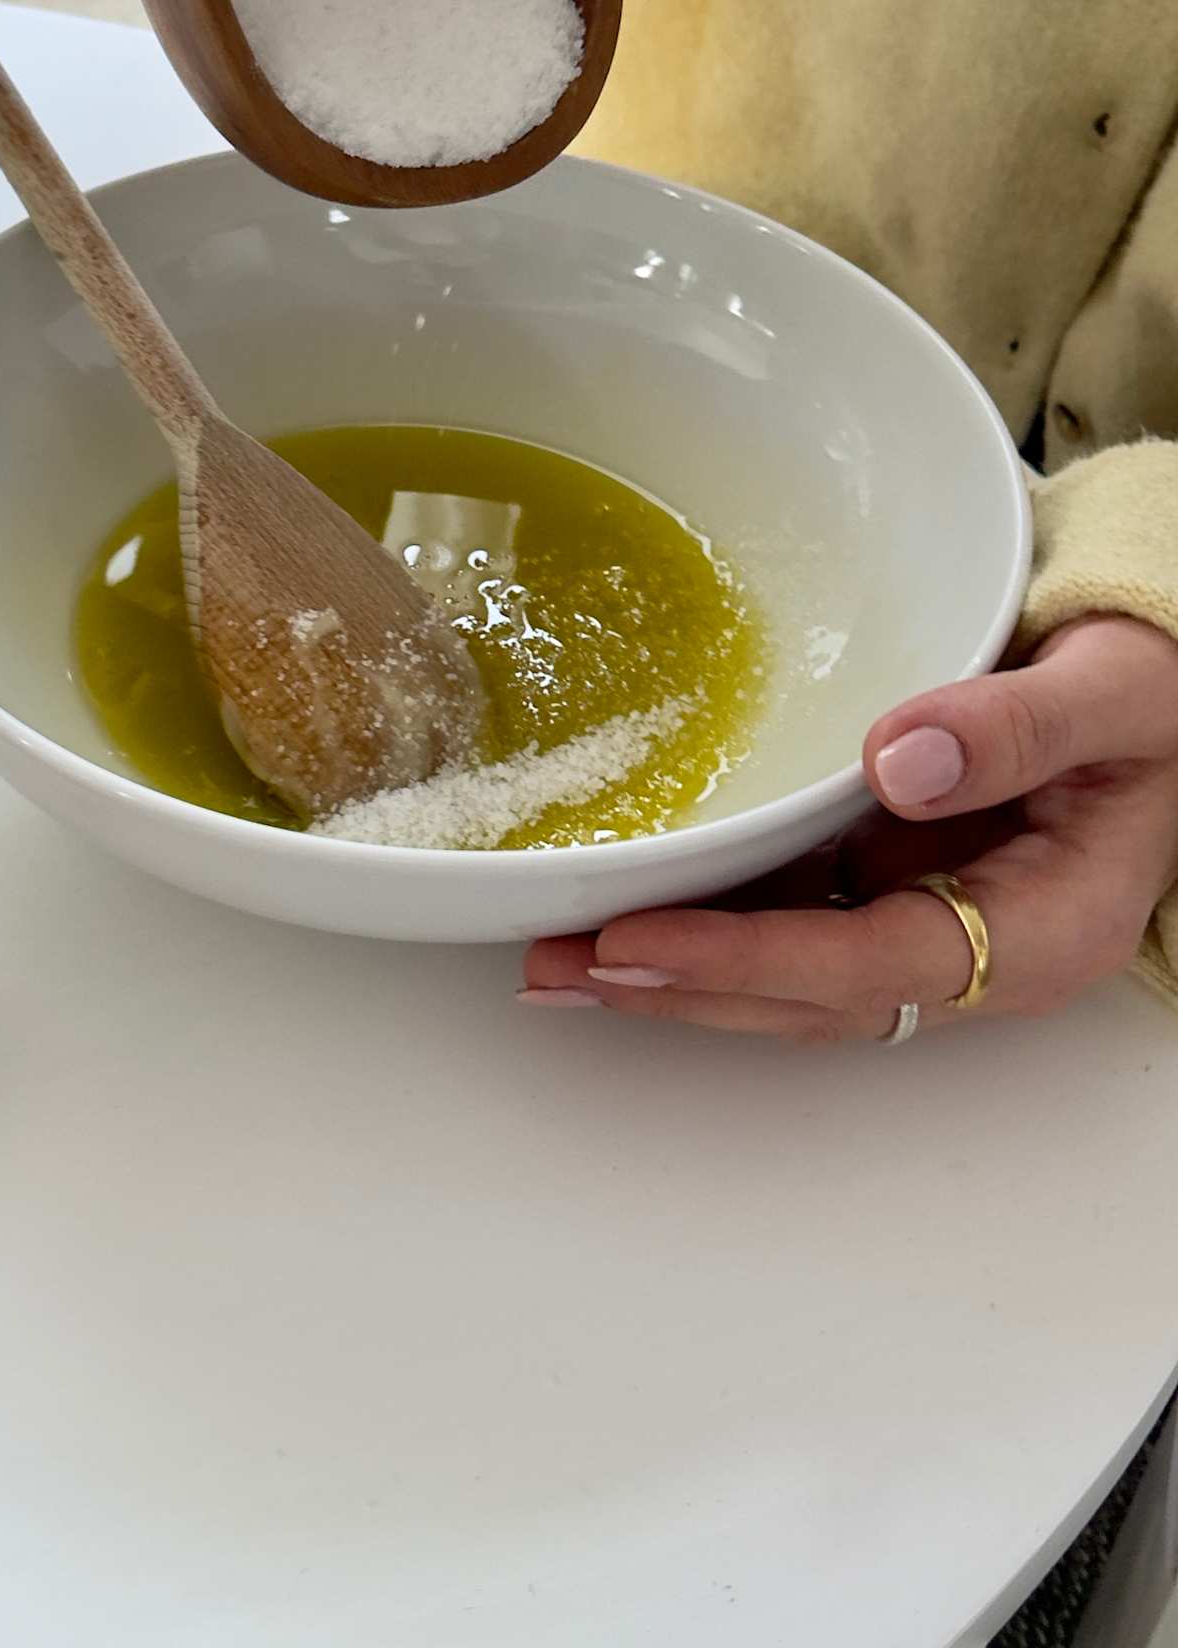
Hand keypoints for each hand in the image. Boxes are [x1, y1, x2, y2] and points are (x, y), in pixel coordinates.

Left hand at [519, 617, 1177, 1040]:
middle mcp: (978, 945)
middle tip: (559, 968)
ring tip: (553, 960)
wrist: (1170, 673)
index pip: (876, 968)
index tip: (643, 944)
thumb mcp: (1117, 692)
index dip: (752, 963)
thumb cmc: (1159, 685)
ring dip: (676, 969)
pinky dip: (707, 914)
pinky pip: (791, 909)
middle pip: (811, 997)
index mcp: (1043, 929)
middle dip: (681, 989)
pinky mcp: (891, 874)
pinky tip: (625, 907)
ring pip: (789, 969)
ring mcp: (928, 913)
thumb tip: (904, 759)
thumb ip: (1020, 727)